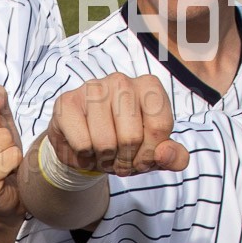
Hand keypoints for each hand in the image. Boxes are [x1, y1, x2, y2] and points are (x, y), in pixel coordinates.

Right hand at [46, 74, 187, 177]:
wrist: (85, 145)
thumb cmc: (125, 144)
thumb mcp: (154, 153)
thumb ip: (174, 157)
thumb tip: (165, 154)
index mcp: (150, 87)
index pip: (159, 127)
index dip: (150, 155)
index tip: (142, 159)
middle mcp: (122, 81)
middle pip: (131, 137)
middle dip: (125, 161)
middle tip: (119, 160)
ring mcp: (93, 88)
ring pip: (105, 142)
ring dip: (104, 160)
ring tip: (103, 154)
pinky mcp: (67, 101)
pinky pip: (82, 144)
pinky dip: (84, 157)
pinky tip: (85, 149)